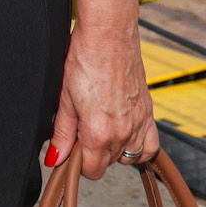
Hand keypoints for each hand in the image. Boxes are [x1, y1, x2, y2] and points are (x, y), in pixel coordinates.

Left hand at [48, 24, 156, 180]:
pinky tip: (124, 134)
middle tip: (81, 129)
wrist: (109, 36)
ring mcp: (139, 123)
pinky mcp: (148, 113)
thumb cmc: (85, 60)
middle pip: (108, 163)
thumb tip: (55, 158)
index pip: (92, 170)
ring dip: (114, 150)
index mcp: (99, 132)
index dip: (77, 162)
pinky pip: (150, 145)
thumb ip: (62, 134)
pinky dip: (139, 146)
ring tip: (100, 129)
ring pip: (128, 156)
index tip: (71, 147)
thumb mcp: (65, 99)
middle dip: (93, 153)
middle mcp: (123, 133)